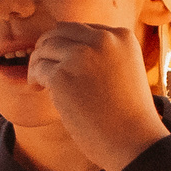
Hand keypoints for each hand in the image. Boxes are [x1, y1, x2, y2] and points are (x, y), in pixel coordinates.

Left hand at [28, 22, 167, 170]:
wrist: (134, 142)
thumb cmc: (128, 114)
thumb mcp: (125, 71)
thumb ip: (103, 55)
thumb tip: (66, 47)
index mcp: (122, 36)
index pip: (81, 29)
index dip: (68, 46)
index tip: (65, 64)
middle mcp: (104, 40)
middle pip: (60, 31)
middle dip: (48, 49)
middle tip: (44, 69)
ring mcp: (82, 56)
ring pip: (45, 47)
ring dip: (38, 63)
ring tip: (42, 83)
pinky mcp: (63, 76)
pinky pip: (38, 68)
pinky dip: (35, 79)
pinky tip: (41, 90)